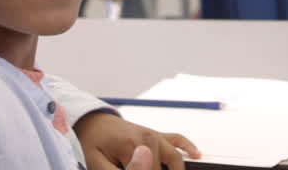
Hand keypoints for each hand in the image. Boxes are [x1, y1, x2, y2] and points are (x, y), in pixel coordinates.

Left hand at [75, 111, 199, 169]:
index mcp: (134, 145)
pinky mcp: (156, 135)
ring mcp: (154, 135)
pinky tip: (196, 154)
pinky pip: (177, 139)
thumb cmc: (92, 143)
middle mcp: (149, 138)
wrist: (91, 122)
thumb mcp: (97, 163)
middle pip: (166, 167)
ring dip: (176, 169)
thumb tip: (143, 168)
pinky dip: (187, 146)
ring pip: (175, 157)